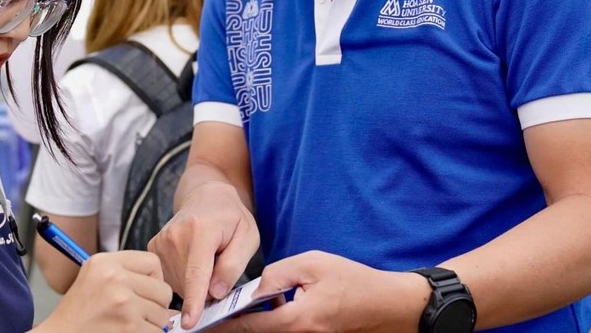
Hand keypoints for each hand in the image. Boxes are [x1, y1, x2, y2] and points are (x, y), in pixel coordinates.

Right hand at [36, 251, 173, 332]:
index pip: (153, 263)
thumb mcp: (94, 276)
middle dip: (156, 305)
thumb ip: (126, 272)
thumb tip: (164, 287)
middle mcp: (114, 278)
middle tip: (138, 313)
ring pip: (163, 314)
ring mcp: (123, 303)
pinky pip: (157, 332)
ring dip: (152, 324)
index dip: (155, 279)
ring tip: (129, 324)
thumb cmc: (78, 312)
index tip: (145, 291)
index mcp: (106, 262)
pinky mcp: (129, 326)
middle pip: (163, 290)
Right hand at [148, 182, 258, 328]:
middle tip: (218, 262)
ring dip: (194, 282)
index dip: (194, 300)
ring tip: (205, 258)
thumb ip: (233, 265)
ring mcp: (160, 242)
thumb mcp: (247, 237)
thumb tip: (215, 293)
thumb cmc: (231, 217)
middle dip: (206, 287)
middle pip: (189, 283)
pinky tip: (191, 261)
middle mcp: (175, 235)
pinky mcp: (152, 248)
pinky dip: (183, 278)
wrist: (206, 197)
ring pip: (178, 284)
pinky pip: (168, 278)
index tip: (189, 322)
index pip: (197, 272)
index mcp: (201, 230)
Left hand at [208, 252, 428, 332]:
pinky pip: (284, 331)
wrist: (388, 304)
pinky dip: (270, 323)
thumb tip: (254, 287)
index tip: (203, 323)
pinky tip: (267, 309)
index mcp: (296, 320)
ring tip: (230, 315)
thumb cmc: (353, 280)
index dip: (223, 324)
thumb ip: (278, 274)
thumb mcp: (312, 264)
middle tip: (210, 320)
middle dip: (233, 327)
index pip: (249, 326)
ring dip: (253, 324)